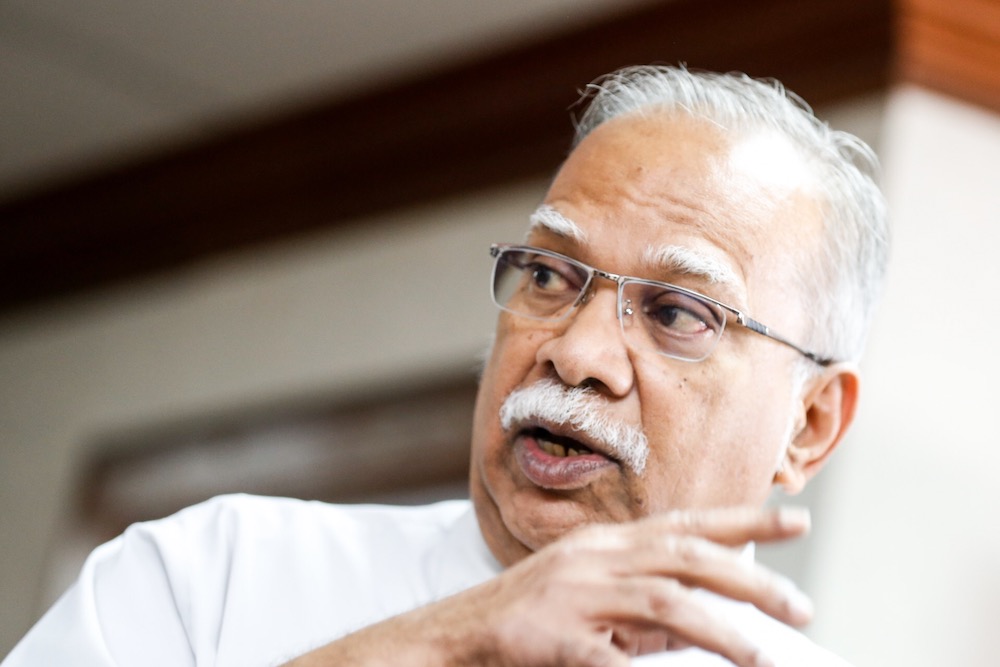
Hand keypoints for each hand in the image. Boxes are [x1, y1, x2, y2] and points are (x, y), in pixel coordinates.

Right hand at [284, 506, 811, 666]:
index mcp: (608, 543)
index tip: (793, 520)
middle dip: (749, 577)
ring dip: (719, 628)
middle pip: (685, 557)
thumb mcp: (592, 595)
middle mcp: (597, 558)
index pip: (686, 524)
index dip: (742, 522)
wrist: (457, 634)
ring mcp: (576, 595)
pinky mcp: (557, 638)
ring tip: (762, 655)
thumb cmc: (529, 616)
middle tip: (801, 605)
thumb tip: (706, 615)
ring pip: (662, 602)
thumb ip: (645, 599)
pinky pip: (613, 657)